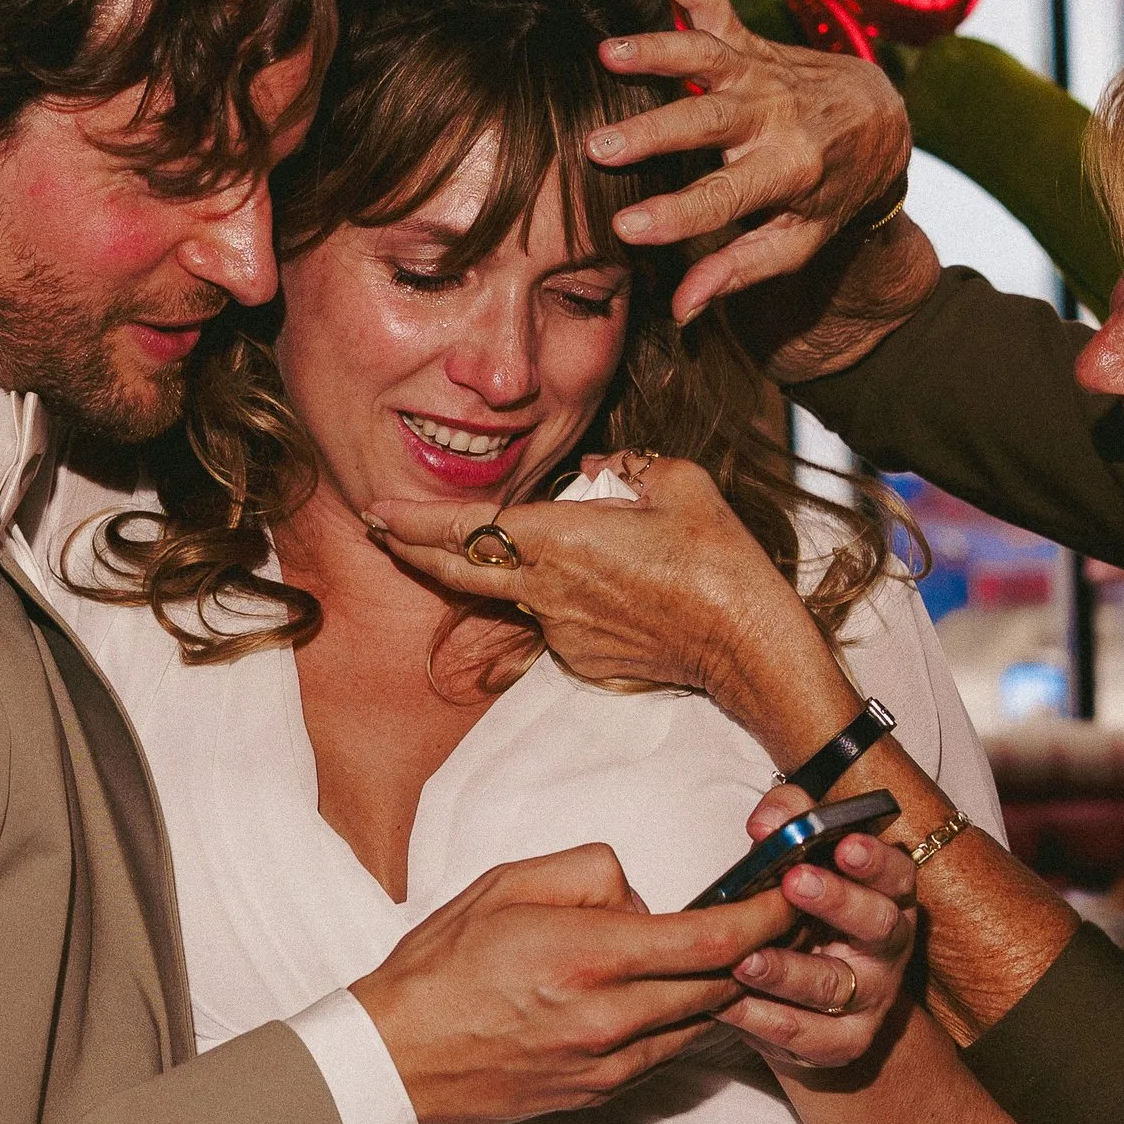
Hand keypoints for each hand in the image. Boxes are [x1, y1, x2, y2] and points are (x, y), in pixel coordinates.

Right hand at [353, 838, 798, 1123]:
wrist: (399, 1058)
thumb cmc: (443, 965)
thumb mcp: (507, 883)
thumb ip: (590, 873)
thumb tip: (643, 896)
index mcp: (590, 956)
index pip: (712, 939)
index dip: (767, 917)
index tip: (790, 895)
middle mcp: (611, 1018)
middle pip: (722, 984)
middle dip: (760, 949)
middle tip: (779, 915)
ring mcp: (610, 1064)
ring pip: (702, 1021)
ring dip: (725, 986)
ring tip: (730, 951)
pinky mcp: (602, 1093)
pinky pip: (667, 1050)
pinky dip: (682, 1018)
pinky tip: (672, 991)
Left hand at [368, 458, 847, 754]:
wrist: (746, 645)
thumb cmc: (717, 559)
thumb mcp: (679, 483)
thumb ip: (628, 466)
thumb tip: (597, 467)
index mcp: (560, 538)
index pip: (466, 529)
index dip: (414, 522)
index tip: (378, 511)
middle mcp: (546, 588)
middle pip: (457, 571)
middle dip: (411, 550)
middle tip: (379, 528)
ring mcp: (560, 629)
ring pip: (510, 592)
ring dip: (496, 570)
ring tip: (503, 545)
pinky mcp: (581, 658)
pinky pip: (552, 618)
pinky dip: (554, 596)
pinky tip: (595, 585)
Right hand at [584, 0, 910, 323]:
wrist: (879, 120)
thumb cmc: (828, 192)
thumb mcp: (797, 241)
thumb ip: (738, 270)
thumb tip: (681, 310)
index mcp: (787, 172)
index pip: (726, 198)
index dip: (677, 215)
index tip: (626, 230)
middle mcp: (774, 115)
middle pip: (709, 122)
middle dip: (655, 133)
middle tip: (600, 147)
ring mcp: (761, 70)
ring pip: (708, 56)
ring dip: (658, 51)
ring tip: (607, 52)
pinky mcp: (749, 38)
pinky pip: (712, 1)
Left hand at [719, 785, 919, 1071]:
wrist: (809, 1003)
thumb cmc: (800, 913)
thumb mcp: (799, 859)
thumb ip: (788, 822)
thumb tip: (766, 823)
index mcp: (886, 895)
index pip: (894, 873)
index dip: (873, 859)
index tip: (844, 844)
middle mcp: (888, 947)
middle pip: (877, 925)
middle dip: (836, 902)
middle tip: (794, 882)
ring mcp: (871, 998)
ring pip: (833, 984)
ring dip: (787, 971)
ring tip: (745, 959)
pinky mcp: (843, 1042)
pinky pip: (803, 1032)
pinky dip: (760, 1018)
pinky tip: (726, 1003)